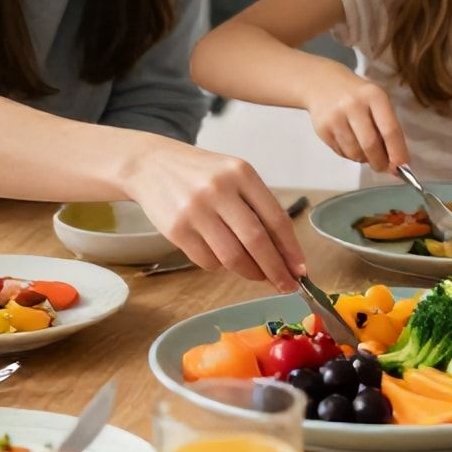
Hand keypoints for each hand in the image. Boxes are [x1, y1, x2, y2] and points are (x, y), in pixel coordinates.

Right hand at [126, 140, 307, 290]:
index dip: (291, 249)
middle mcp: (219, 190)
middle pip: (256, 242)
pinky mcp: (176, 230)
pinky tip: (220, 255)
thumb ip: (258, 207)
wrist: (151, 165)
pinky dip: (220, 266)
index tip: (300, 270)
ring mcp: (196, 211)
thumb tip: (284, 254)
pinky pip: (208, 261)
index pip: (276, 218)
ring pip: (232, 257)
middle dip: (276, 270)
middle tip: (286, 286)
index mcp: (242, 174)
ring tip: (257, 274)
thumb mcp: (234, 176)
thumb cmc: (202, 174)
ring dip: (250, 272)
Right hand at [302, 64, 407, 173]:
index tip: (403, 167)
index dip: (397, 152)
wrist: (322, 83)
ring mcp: (335, 118)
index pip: (389, 129)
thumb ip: (387, 126)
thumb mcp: (376, 100)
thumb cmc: (358, 95)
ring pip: (355, 153)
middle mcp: (353, 105)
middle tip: (384, 167)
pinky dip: (350, 156)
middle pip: (371, 145)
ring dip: (364, 159)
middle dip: (380, 162)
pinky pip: (342, 153)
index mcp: (374, 96)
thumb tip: (396, 162)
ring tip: (366, 151)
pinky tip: (351, 144)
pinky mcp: (322, 129)